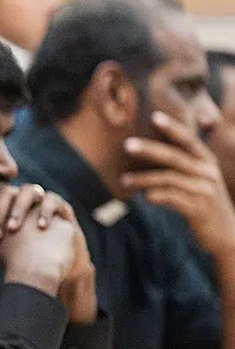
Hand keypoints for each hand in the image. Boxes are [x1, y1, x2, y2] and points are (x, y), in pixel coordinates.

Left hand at [0, 186, 95, 322]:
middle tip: (0, 233)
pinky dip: (46, 210)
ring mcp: (41, 201)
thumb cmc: (21, 253)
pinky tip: (41, 226)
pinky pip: (53, 200)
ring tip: (15, 228)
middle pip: (9, 193)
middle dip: (2, 212)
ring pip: (31, 191)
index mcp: (4, 205)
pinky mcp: (61, 208)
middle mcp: (21, 200)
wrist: (51, 265)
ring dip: (21, 208)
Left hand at [123, 110, 234, 257]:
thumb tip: (148, 151)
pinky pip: (174, 199)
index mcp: (206, 161)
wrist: (225, 232)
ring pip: (170, 179)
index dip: (173, 128)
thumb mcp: (197, 179)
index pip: (188, 140)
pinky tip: (144, 196)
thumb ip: (180, 165)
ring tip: (124, 180)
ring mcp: (204, 191)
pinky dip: (157, 196)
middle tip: (127, 145)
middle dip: (150, 150)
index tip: (154, 116)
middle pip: (175, 157)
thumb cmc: (203, 201)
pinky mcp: (199, 209)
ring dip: (144, 179)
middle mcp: (207, 173)